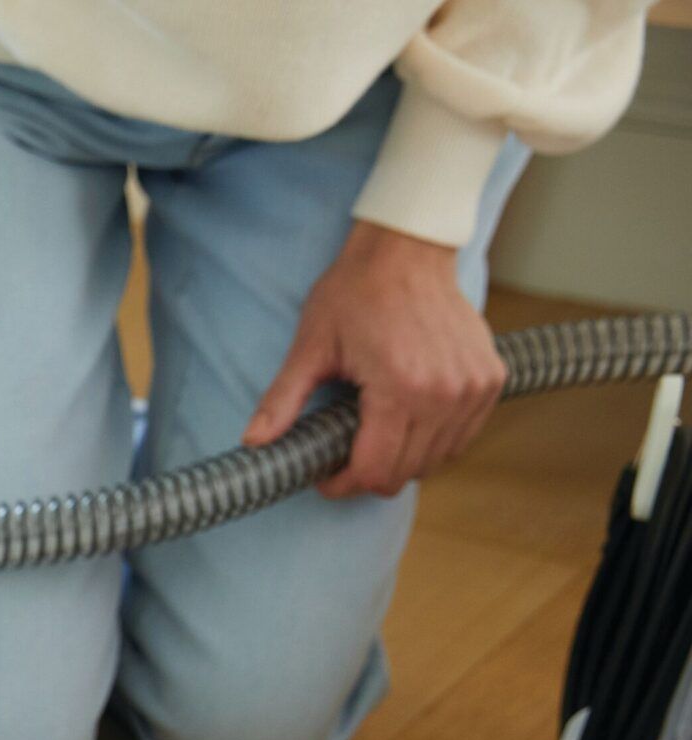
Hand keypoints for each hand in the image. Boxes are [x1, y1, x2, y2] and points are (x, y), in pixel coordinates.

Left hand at [245, 220, 505, 499]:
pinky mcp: (491, 378)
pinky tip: (405, 423)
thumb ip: (283, 400)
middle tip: (342, 456)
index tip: (324, 475)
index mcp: (401, 387)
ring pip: (437, 459)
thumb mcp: (310, 346)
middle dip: (368, 474)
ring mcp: (474, 386)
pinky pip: (462, 436)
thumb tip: (253, 442)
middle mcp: (445, 392)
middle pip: (406, 472)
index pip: (376, 470)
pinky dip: (434, 441)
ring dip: (403, 459)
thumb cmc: (356, 292)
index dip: (344, 484)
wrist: (407, 249)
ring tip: (372, 436)